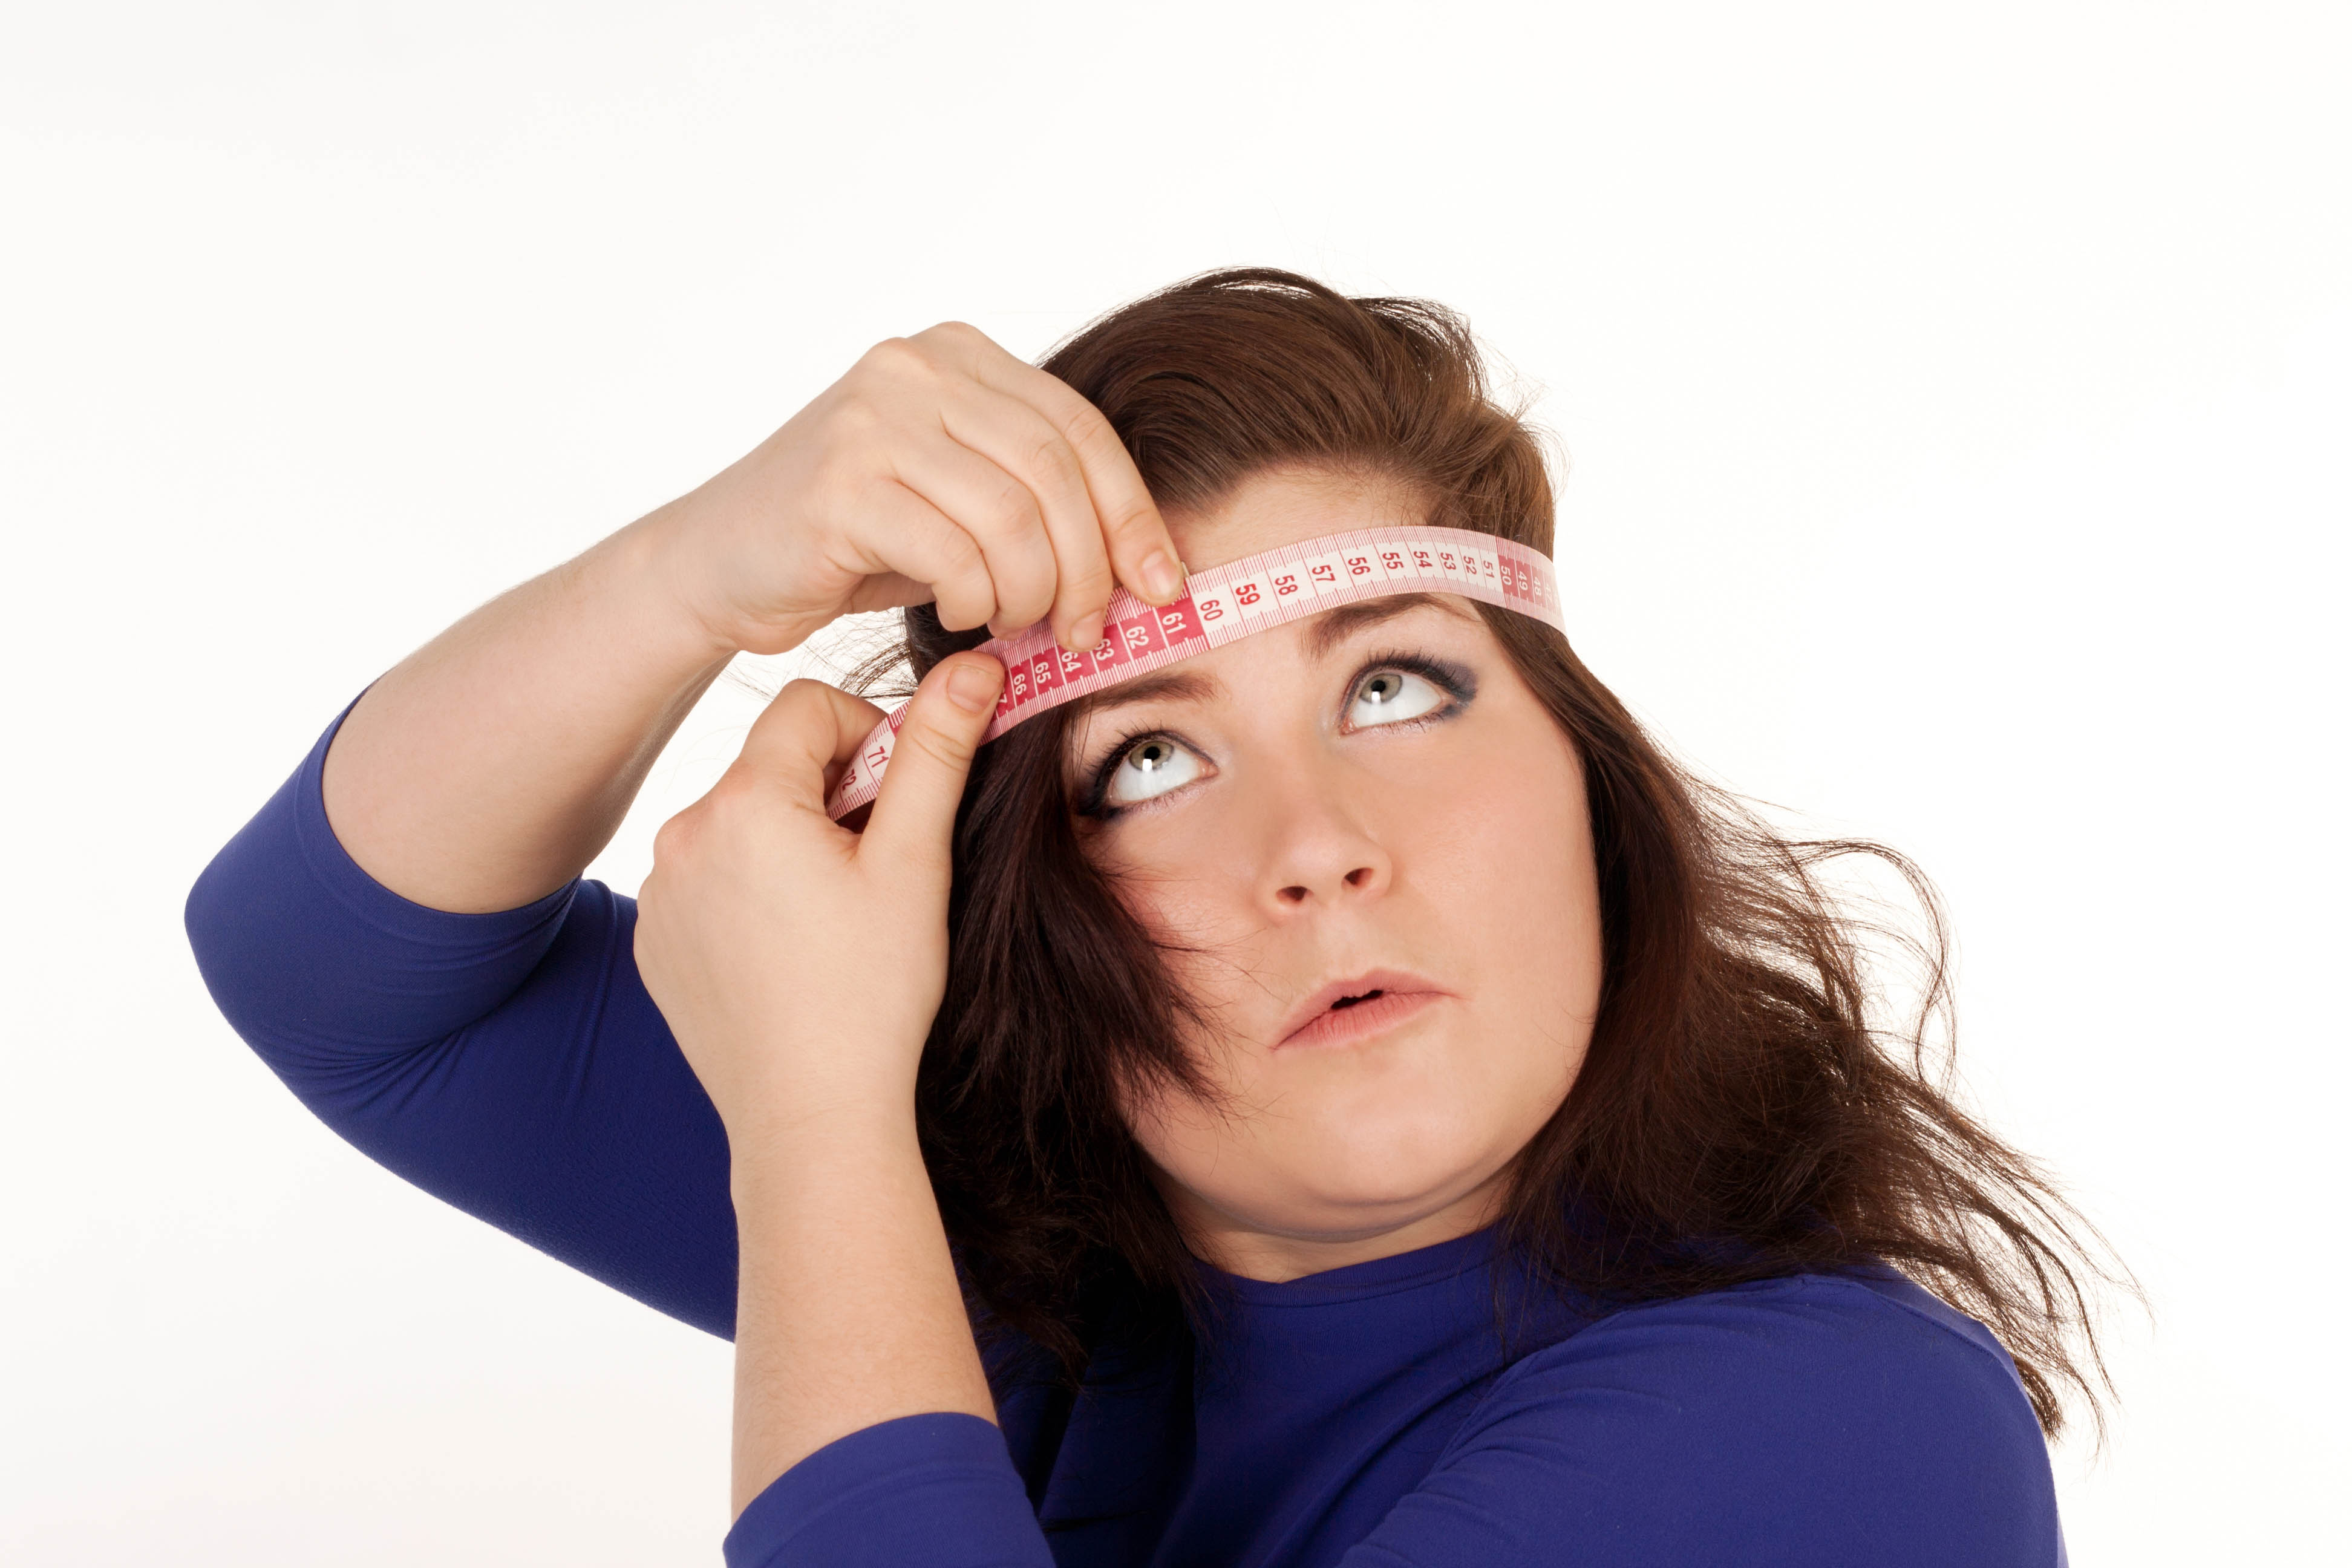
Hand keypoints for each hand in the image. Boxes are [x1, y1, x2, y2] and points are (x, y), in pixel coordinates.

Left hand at [633, 651, 1006, 1155]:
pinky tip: (789, 951)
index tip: (896, 802)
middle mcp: (685, 831)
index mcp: (748, 799)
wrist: (810, 1116)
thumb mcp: (914, 862)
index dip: (866, 738)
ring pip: (741, 824)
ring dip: (788, 845)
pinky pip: (708, 880)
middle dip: (829, 796)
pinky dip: (750, 895)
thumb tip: (972, 667)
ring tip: (831, 919)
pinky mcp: (654, 938)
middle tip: (874, 870)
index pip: (809, 705)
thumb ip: (936, 752)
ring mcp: (660, 888)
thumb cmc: (872, 994)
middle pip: (773, 766)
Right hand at [657, 322, 1183, 657]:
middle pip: (1056, 470)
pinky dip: (975, 599)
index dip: (1133, 514)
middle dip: (1090, 566)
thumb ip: (1033, 498)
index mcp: (957, 354)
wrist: (716, 564)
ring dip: (1032, 591)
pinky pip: (955, 553)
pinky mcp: (841, 483)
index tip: (1163, 587)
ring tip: (1013, 624)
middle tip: (1086, 631)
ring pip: (1013, 516)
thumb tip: (1150, 565)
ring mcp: (873, 418)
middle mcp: (916, 367)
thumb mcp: (956, 498)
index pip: (1080, 429)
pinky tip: (960, 616)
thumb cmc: (852, 543)